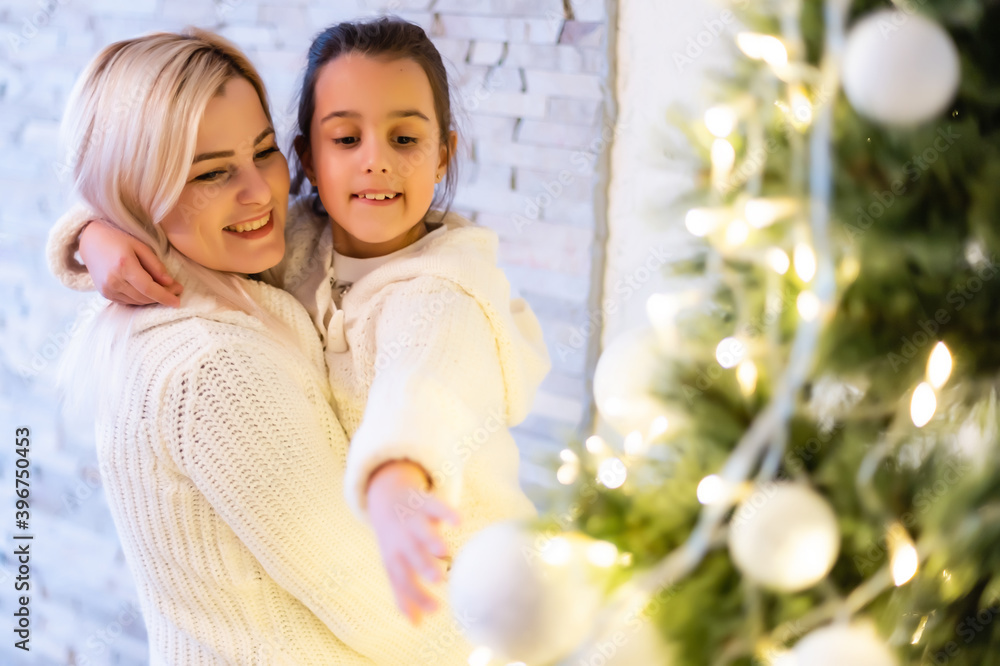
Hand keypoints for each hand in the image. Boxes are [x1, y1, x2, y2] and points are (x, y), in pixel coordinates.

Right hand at [79, 220, 182, 306]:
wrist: (91, 241)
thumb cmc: (118, 239)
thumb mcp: (140, 246)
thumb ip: (155, 265)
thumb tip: (170, 283)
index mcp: (124, 266)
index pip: (148, 289)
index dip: (165, 296)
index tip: (178, 301)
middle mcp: (113, 281)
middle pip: (144, 297)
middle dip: (162, 297)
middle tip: (176, 291)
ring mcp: (107, 289)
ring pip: (137, 301)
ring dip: (152, 299)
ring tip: (165, 291)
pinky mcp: (105, 294)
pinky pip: (128, 302)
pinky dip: (141, 300)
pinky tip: (149, 293)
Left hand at [366, 460, 459, 624]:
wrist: (385, 497)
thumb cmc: (395, 540)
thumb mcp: (394, 565)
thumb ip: (404, 594)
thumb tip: (417, 624)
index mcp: (394, 558)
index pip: (404, 580)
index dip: (418, 595)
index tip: (437, 610)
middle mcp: (402, 540)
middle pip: (411, 555)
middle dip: (424, 567)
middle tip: (439, 580)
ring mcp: (413, 521)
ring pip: (421, 531)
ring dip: (431, 540)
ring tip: (445, 552)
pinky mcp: (424, 502)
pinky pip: (435, 506)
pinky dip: (446, 512)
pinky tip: (459, 522)